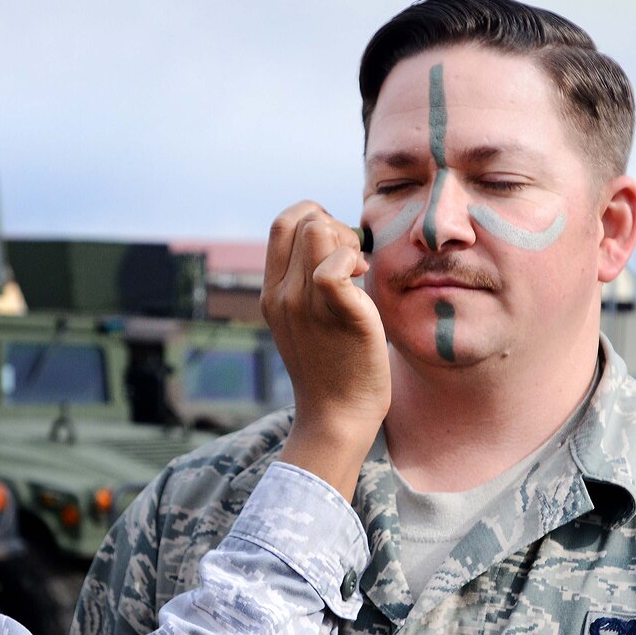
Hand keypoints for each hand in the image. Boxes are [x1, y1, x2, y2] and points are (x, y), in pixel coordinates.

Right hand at [260, 201, 391, 499]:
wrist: (337, 416)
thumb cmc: (334, 368)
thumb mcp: (307, 322)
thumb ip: (310, 285)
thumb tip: (337, 246)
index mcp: (271, 293)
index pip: (281, 224)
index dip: (313, 218)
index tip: (336, 247)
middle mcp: (281, 294)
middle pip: (300, 219)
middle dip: (333, 223)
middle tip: (352, 258)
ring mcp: (305, 304)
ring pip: (318, 230)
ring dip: (347, 239)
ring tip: (359, 270)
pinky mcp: (336, 313)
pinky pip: (334, 264)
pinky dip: (352, 259)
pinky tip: (363, 280)